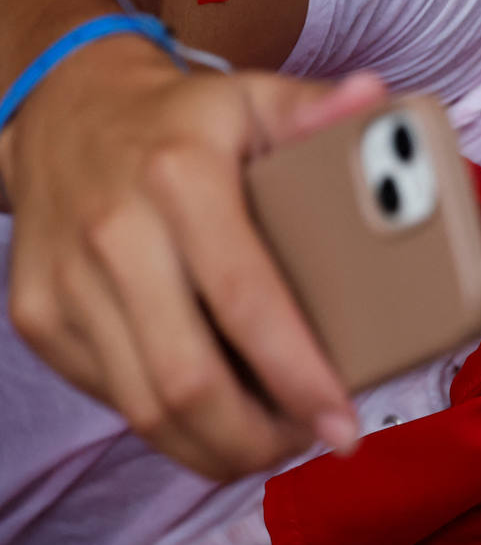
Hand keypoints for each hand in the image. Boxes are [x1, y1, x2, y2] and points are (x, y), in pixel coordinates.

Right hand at [0, 35, 387, 479]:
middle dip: (260, 437)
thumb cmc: (186, 120)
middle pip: (187, 380)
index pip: (245, 299)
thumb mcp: (257, 98)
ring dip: (220, 446)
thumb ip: (321, 110)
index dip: (297, 375)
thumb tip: (377, 102)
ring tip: (276, 438)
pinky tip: (219, 414)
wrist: (64, 111)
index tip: (342, 424)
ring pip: (145, 408)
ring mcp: (66, 281)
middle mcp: (114, 231)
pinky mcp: (38, 316)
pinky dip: (173, 425)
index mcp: (182, 177)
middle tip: (313, 440)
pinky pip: (113, 398)